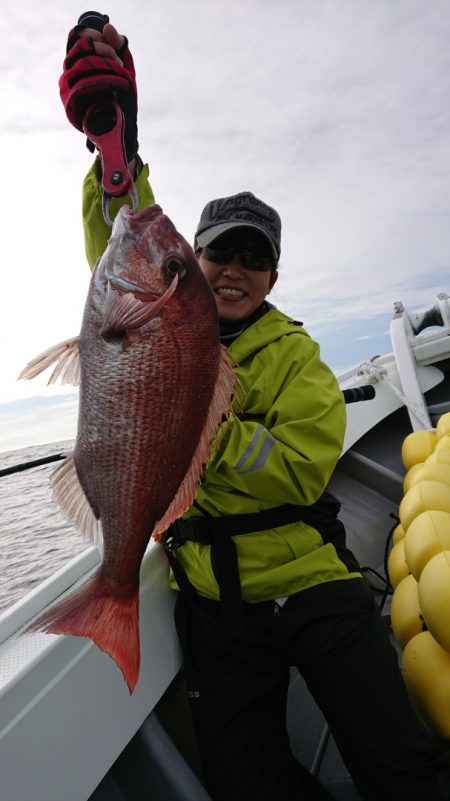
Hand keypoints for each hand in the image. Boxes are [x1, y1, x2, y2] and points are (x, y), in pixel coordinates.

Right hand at [59, 14, 138, 160]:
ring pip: (83, 62)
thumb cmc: (122, 101)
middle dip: (105, 49)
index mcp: (78, 63)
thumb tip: (108, 26)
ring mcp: (67, 88)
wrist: (123, 133)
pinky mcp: (71, 103)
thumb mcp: (124, 70)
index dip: (96, 35)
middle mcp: (69, 73)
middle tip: (120, 62)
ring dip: (107, 64)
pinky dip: (107, 79)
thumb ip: (118, 47)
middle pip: (81, 47)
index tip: (114, 45)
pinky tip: (121, 83)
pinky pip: (85, 83)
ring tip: (123, 75)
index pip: (78, 37)